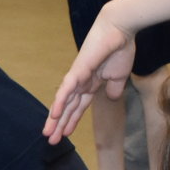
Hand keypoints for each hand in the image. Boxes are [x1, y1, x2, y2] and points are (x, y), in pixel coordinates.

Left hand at [46, 14, 134, 141]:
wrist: (120, 29)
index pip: (78, 106)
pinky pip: (67, 89)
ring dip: (56, 118)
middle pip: (68, 107)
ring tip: (48, 134)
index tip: (65, 134)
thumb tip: (110, 98)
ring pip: (64, 101)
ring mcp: (77, 76)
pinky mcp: (78, 70)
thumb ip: (113, 89)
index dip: (71, 120)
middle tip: (51, 140)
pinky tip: (54, 115)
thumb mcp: (119, 76)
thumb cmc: (120, 49)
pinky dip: (60, 102)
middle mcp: (81, 81)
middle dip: (60, 124)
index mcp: (91, 83)